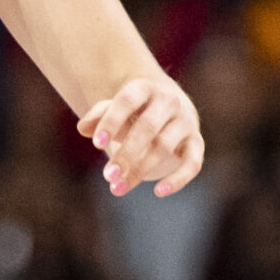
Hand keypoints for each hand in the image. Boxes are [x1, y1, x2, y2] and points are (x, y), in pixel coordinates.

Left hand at [79, 75, 204, 197]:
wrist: (169, 108)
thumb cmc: (133, 112)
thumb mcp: (115, 109)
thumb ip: (99, 116)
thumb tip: (82, 128)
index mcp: (144, 88)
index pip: (127, 101)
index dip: (112, 121)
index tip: (97, 144)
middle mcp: (168, 101)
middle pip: (147, 127)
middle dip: (126, 153)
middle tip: (108, 175)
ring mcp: (185, 121)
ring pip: (164, 147)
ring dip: (140, 169)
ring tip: (117, 188)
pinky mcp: (196, 142)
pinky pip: (192, 162)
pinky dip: (178, 178)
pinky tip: (158, 192)